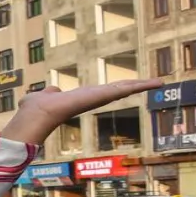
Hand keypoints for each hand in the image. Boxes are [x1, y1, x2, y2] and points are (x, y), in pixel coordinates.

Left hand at [0, 80, 162, 144]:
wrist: (36, 114)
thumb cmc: (36, 108)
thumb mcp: (45, 95)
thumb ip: (49, 93)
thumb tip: (52, 90)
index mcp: (82, 97)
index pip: (104, 91)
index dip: (119, 87)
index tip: (131, 84)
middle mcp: (92, 99)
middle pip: (119, 90)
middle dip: (138, 86)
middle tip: (157, 82)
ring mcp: (97, 99)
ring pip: (123, 89)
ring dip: (142, 85)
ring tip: (160, 81)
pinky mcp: (99, 97)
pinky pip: (121, 90)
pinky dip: (136, 86)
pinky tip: (152, 83)